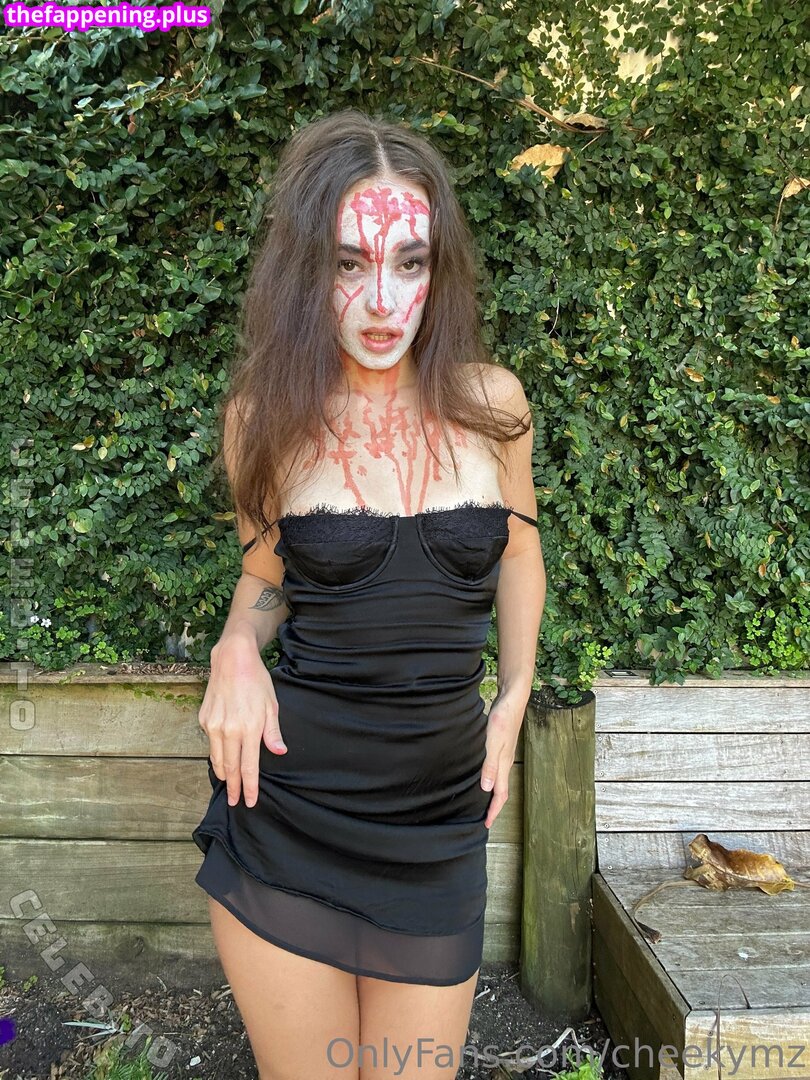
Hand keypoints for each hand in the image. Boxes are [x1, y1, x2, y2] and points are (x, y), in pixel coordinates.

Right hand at [199, 636, 286, 808]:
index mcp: (248, 729)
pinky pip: (210, 742)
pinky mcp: (204, 719)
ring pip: (216, 758)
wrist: (232, 660)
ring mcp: (213, 725)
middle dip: (233, 787)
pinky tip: (222, 755)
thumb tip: (278, 752)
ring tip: (228, 783)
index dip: (249, 787)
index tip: (248, 801)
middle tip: (234, 801)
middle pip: (230, 768)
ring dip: (223, 773)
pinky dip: (216, 752)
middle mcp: (227, 730)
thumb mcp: (271, 706)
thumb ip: (272, 732)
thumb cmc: (256, 681)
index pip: (248, 767)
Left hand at [480, 689, 526, 829]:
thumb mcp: (493, 741)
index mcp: (504, 763)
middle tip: (484, 818)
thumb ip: (490, 764)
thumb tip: (486, 788)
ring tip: (482, 802)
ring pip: (499, 780)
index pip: (500, 794)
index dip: (493, 810)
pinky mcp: (501, 745)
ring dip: (492, 793)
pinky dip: (490, 778)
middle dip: (493, 806)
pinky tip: (482, 775)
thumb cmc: (503, 718)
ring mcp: (505, 754)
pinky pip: (496, 768)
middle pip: (501, 790)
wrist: (513, 698)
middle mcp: (506, 761)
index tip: (486, 824)